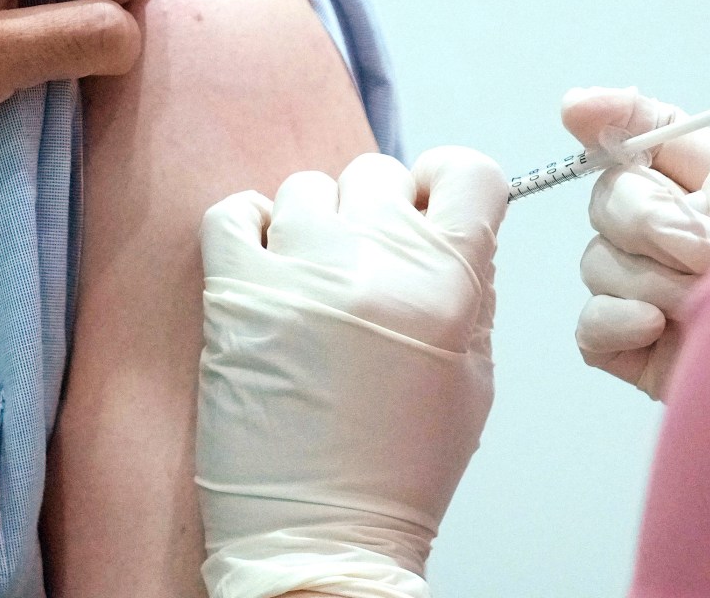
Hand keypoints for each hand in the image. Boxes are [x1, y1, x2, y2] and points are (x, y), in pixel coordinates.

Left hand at [195, 150, 506, 597]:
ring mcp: (299, 271)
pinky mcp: (235, 292)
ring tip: (313, 284)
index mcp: (447, 286)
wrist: (319, 538)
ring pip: (309, 187)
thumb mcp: (473, 380)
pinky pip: (234, 210)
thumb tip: (458, 226)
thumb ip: (475, 290)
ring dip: (315, 225)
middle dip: (379, 213)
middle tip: (369, 267)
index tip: (431, 205)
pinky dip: (249, 227)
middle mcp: (375, 265)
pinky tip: (265, 268)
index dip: (448, 184)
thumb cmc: (398, 473)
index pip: (466, 171)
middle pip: (381, 172)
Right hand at [563, 90, 709, 400]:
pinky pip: (591, 327)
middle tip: (704, 249)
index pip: (648, 131)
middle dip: (646, 217)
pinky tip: (656, 325)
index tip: (580, 110)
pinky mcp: (645, 351)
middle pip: (612, 195)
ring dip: (646, 277)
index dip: (611, 114)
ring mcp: (659, 292)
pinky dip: (612, 320)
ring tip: (709, 302)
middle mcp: (683, 231)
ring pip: (599, 260)